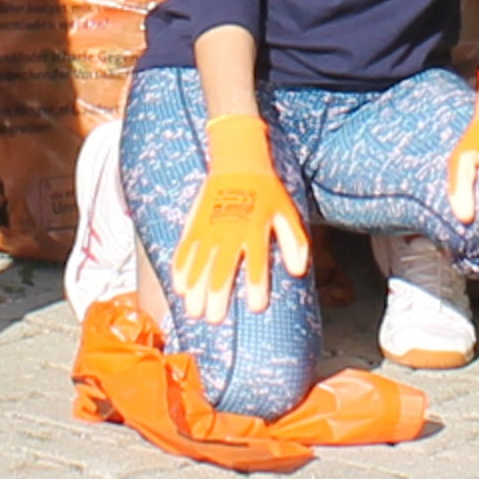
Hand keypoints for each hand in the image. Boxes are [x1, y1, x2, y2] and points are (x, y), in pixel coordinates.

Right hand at [169, 111, 308, 319]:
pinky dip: (180, 268)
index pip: (257, 262)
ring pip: (199, 262)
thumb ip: (295, 242)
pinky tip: (179, 287)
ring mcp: (209, 227)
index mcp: (255, 229)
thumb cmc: (267, 191)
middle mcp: (230, 230)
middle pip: (222, 268)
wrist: (238, 160)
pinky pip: (184, 248)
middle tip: (215, 318)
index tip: (256, 306)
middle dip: (218, 294)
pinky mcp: (195, 222)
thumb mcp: (287, 212)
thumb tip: (298, 271)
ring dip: (195, 288)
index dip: (257, 285)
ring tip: (193, 311)